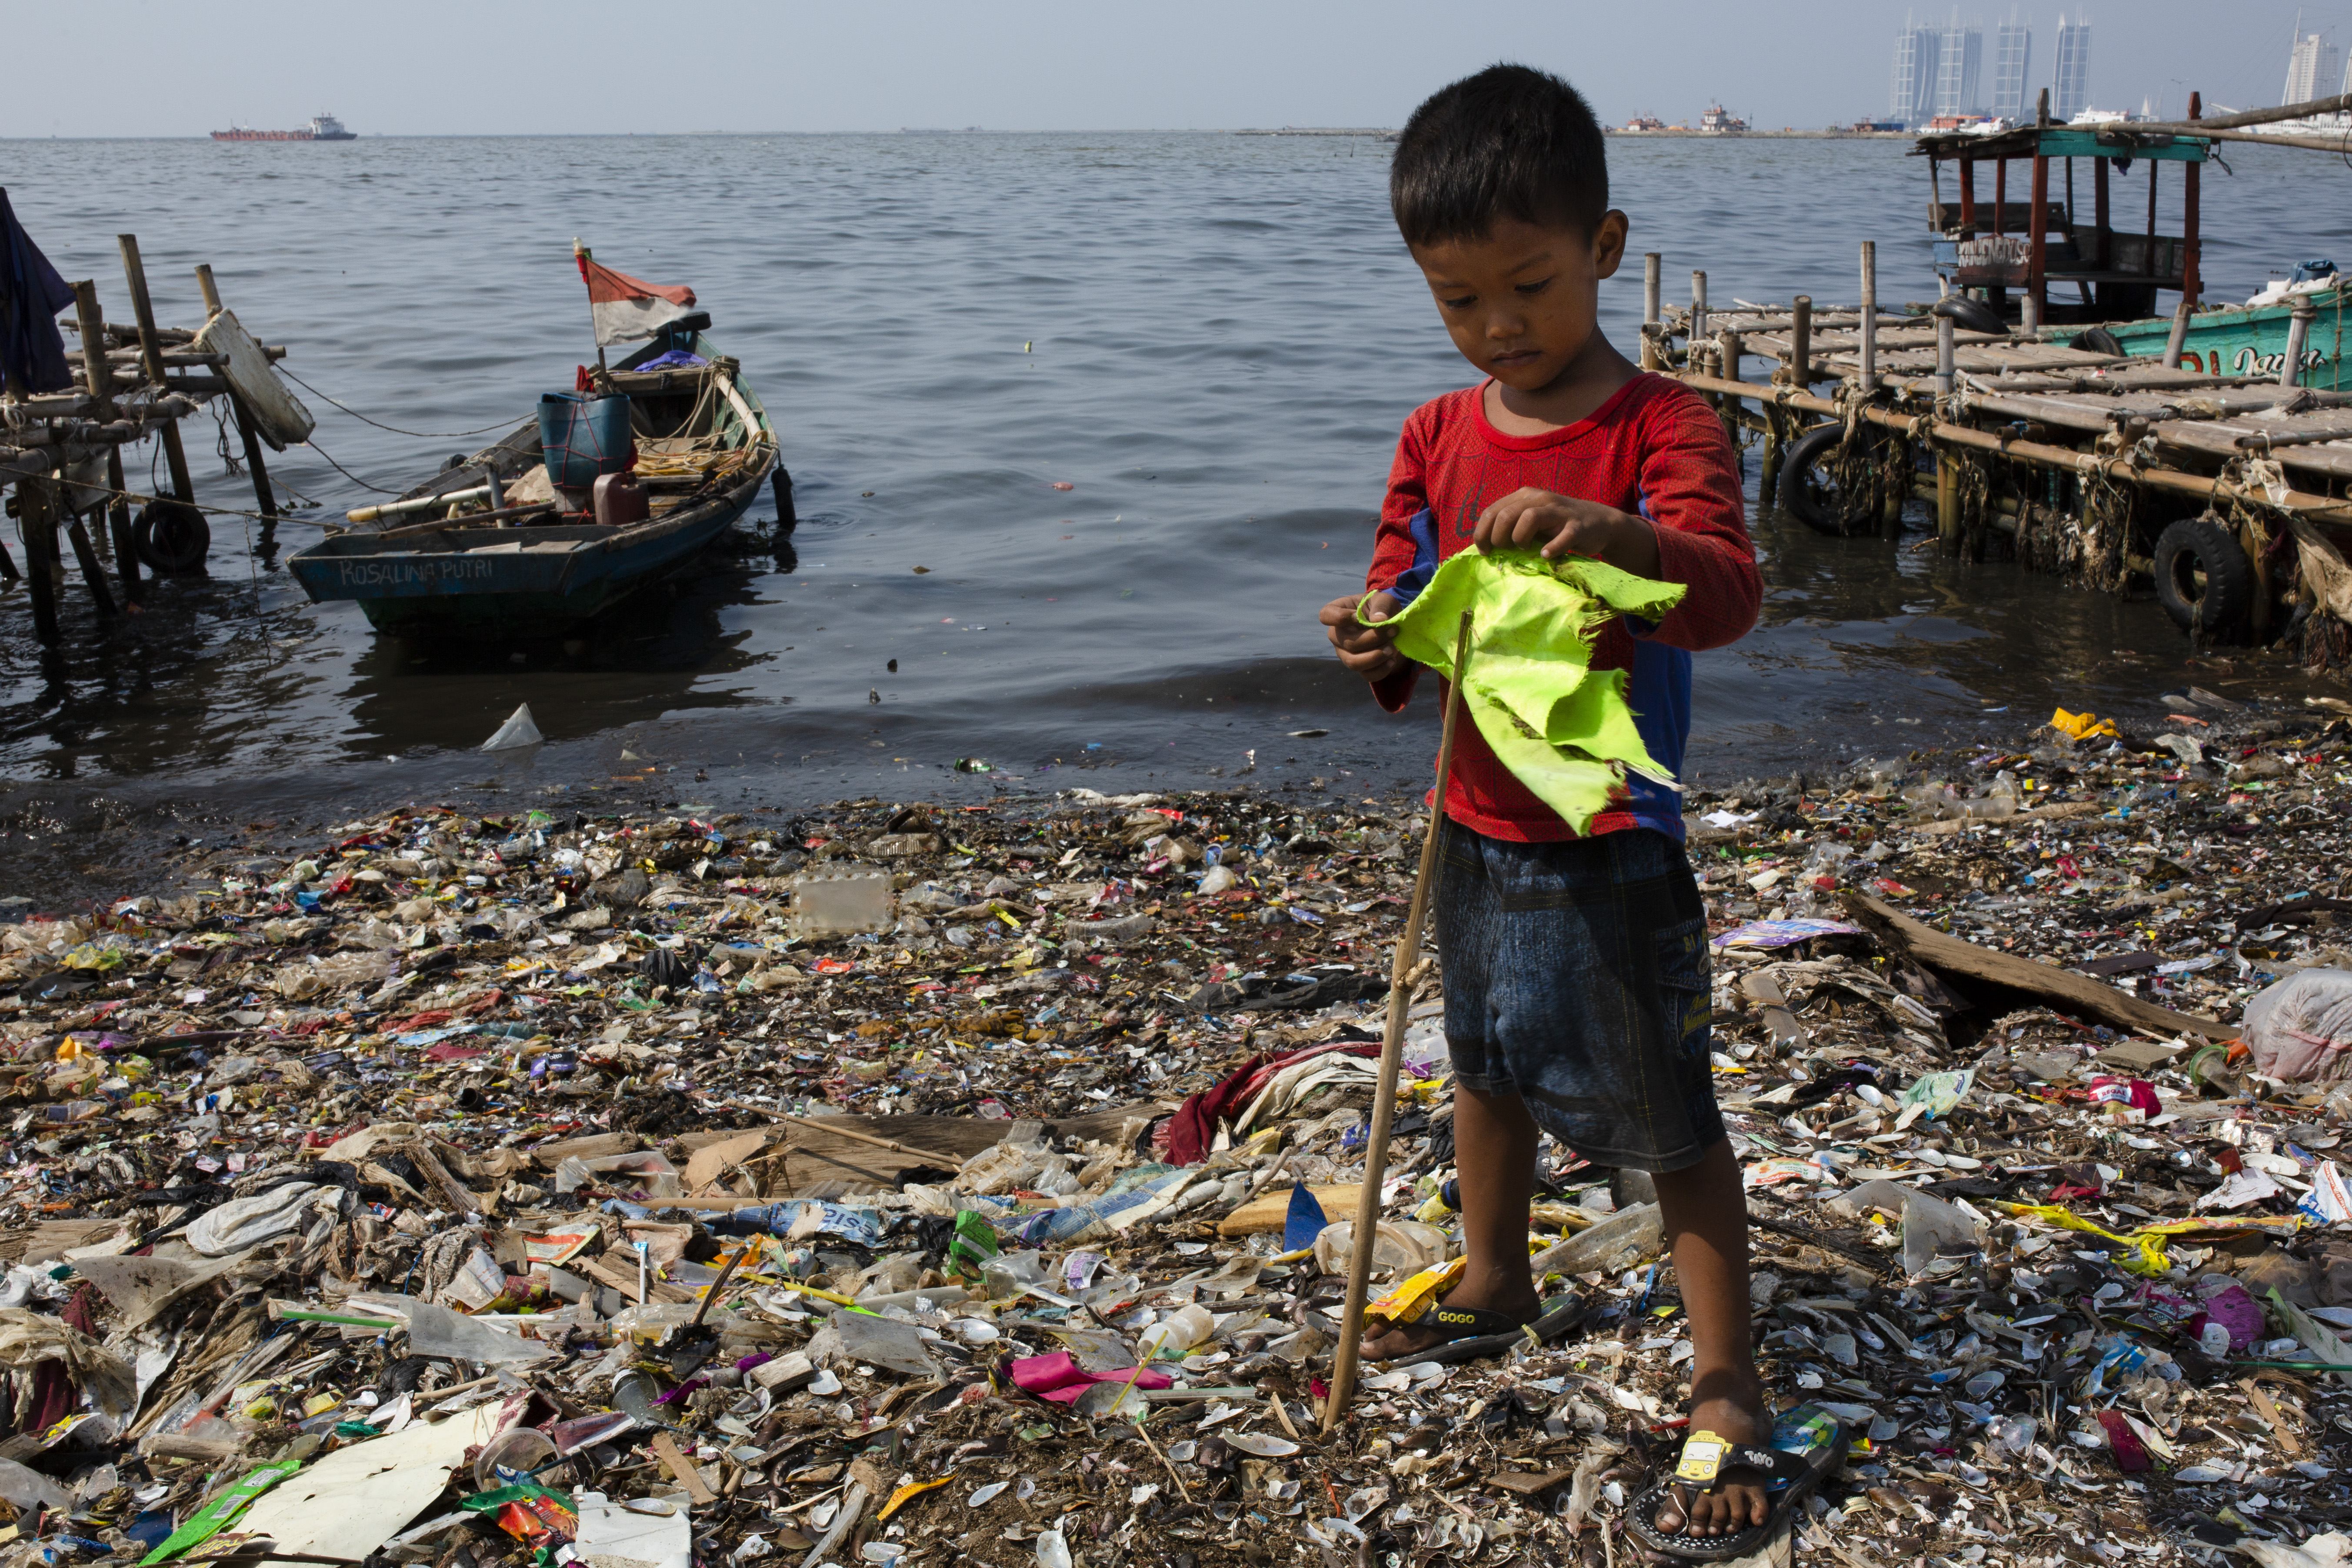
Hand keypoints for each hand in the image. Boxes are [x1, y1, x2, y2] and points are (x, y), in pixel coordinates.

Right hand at [1320, 591, 1406, 682]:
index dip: (1339, 618)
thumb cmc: (1382, 609)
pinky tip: (1392, 660)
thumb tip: (1379, 620)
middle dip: (1373, 638)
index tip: (1357, 616)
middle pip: (1347, 643)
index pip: (1326, 616)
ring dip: (1376, 656)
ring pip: (1353, 663)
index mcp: (1338, 613)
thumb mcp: (1385, 600)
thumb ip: (1381, 606)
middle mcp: (1337, 635)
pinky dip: (1382, 669)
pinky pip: (1366, 675)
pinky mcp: (1359, 667)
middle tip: (1393, 631)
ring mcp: (1345, 653)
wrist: (1391, 626)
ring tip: (1392, 648)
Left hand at [1471, 487, 1658, 576]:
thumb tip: (1484, 546)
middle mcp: (1540, 499)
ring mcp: (1560, 511)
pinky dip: (1552, 548)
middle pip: (1506, 515)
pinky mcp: (1578, 526)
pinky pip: (1563, 536)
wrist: (1599, 522)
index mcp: (1524, 496)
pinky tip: (1546, 556)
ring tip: (1525, 549)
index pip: (1492, 511)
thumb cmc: (1558, 526)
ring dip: (1520, 538)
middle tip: (1505, 551)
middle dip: (1498, 538)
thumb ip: (1510, 526)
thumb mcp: (1531, 521)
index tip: (1485, 551)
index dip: (1482, 533)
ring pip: (1529, 517)